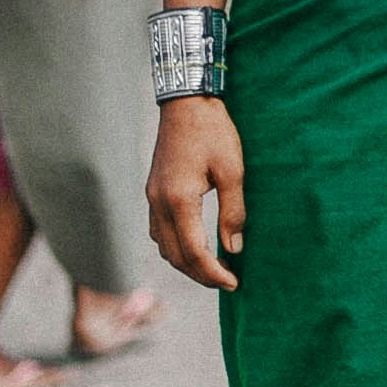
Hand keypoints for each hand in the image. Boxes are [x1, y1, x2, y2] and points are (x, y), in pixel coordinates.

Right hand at [147, 97, 245, 289]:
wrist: (186, 103)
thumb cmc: (213, 132)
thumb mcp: (232, 170)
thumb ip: (233, 212)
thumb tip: (234, 248)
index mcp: (179, 200)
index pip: (194, 252)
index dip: (214, 273)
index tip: (234, 283)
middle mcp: (159, 203)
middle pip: (175, 256)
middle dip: (200, 275)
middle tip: (226, 282)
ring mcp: (152, 198)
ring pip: (163, 246)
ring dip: (186, 263)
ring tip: (213, 269)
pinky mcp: (153, 191)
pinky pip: (159, 231)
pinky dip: (175, 246)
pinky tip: (193, 245)